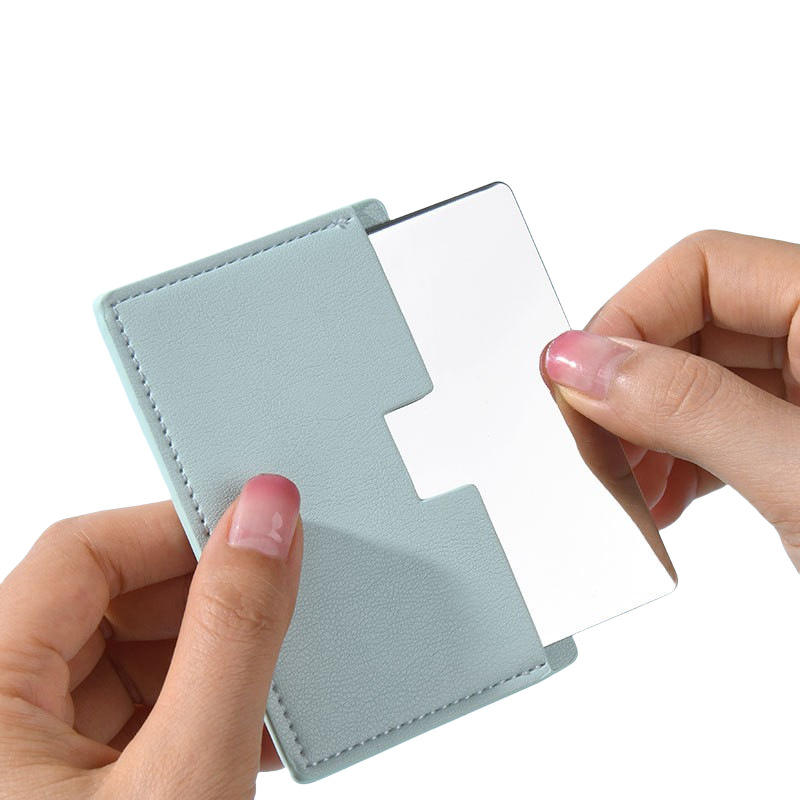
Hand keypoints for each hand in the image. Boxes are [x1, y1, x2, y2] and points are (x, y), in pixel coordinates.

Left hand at [0, 474, 302, 798]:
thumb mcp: (185, 774)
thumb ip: (230, 637)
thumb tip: (265, 520)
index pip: (80, 554)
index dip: (176, 531)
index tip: (256, 528)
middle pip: (103, 606)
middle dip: (203, 605)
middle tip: (274, 602)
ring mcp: (20, 758)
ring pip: (121, 662)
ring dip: (208, 664)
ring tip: (271, 683)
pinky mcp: (57, 791)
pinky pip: (128, 717)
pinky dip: (194, 713)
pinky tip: (249, 733)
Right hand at [541, 230, 799, 567]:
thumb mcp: (799, 474)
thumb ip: (690, 409)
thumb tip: (583, 365)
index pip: (701, 268)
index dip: (626, 322)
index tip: (576, 387)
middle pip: (691, 325)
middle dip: (629, 390)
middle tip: (595, 447)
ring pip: (700, 378)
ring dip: (647, 431)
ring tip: (628, 486)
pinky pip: (721, 422)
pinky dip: (680, 457)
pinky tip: (661, 496)